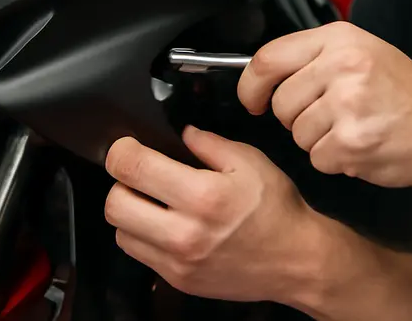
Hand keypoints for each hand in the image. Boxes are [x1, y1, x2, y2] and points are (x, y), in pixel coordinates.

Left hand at [104, 125, 318, 304]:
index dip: (121, 150)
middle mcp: (185, 232)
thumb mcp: (250, 162)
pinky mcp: (177, 280)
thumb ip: (208, 143)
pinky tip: (164, 224)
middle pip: (114, 203)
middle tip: (139, 175)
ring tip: (153, 201)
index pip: (132, 167)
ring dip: (129, 211)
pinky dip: (141, 235)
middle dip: (121, 182)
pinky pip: (137, 253)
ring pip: (119, 231)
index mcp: (202, 195)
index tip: (127, 146)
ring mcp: (178, 261)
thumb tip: (179, 132)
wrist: (296, 261)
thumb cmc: (277, 210)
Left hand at [237, 21, 411, 188]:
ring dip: (317, 141)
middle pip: (281, 101)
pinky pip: (316, 157)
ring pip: (296, 133)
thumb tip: (262, 74)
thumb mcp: (362, 55)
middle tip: (330, 118)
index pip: (269, 58)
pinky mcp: (351, 139)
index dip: (251, 85)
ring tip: (351, 129)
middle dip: (295, 118)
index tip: (253, 100)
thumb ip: (315, 58)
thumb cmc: (402, 97)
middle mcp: (343, 64)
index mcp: (340, 39)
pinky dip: (334, 160)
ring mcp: (348, 102)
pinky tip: (360, 147)